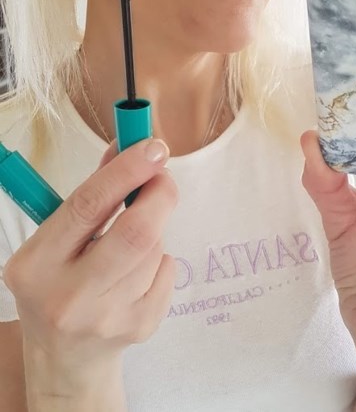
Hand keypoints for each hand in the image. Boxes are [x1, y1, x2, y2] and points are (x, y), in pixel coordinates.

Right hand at [4, 137, 177, 375]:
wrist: (65, 359)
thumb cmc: (60, 281)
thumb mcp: (58, 239)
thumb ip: (94, 193)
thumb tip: (130, 147)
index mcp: (37, 264)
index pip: (88, 206)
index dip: (126, 170)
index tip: (153, 147)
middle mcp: (69, 295)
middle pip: (136, 233)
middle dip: (160, 195)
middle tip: (163, 177)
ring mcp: (107, 318)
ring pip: (155, 249)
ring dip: (155, 229)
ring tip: (132, 241)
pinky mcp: (139, 328)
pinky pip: (167, 271)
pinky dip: (161, 258)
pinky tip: (138, 272)